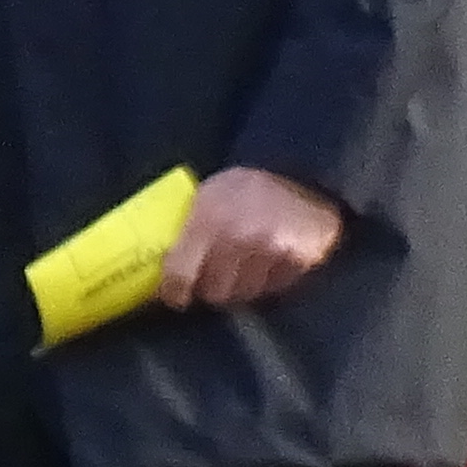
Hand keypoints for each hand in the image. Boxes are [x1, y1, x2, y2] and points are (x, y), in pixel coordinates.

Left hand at [154, 165, 342, 310]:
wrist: (303, 170)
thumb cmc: (247, 185)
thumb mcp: (208, 195)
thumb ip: (189, 228)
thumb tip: (163, 265)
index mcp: (209, 220)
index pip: (181, 273)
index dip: (174, 292)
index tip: (175, 297)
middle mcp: (238, 239)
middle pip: (215, 292)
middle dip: (210, 288)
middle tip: (211, 279)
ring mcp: (271, 251)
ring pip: (244, 294)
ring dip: (239, 286)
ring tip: (242, 267)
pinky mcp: (298, 261)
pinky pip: (274, 288)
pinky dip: (268, 281)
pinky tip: (267, 262)